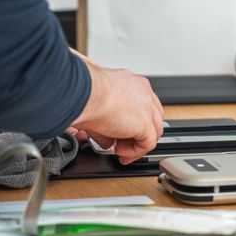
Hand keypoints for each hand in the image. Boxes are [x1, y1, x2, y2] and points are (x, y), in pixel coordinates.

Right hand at [70, 50, 163, 164]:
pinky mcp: (144, 123)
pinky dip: (134, 151)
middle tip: (122, 144)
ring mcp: (147, 107)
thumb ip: (108, 121)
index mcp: (133, 83)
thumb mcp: (98, 103)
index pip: (144, 105)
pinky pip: (147, 144)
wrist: (82, 93)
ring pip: (154, 131)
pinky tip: (120, 152)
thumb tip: (107, 140)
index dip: (135, 122)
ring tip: (119, 149)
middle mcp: (143, 92)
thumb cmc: (82, 93)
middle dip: (139, 134)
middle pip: (153, 118)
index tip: (123, 132)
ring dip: (137, 144)